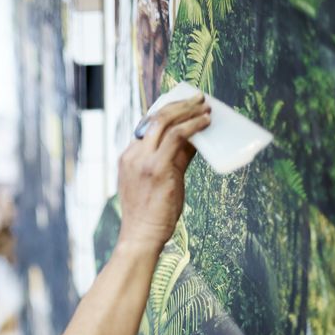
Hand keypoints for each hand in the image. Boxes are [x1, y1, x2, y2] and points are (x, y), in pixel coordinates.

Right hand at [117, 94, 210, 250]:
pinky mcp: (157, 168)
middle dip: (179, 104)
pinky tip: (205, 122)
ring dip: (188, 111)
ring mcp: (142, 160)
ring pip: (165, 122)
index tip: (185, 106)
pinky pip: (177, 137)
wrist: (141, 236)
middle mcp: (132, 155)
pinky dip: (193, 126)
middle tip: (198, 99)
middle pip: (155, 118)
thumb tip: (194, 142)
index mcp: (128, 157)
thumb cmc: (151, 214)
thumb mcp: (159, 181)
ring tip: (206, 108)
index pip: (148, 126)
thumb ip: (173, 160)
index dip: (168, 112)